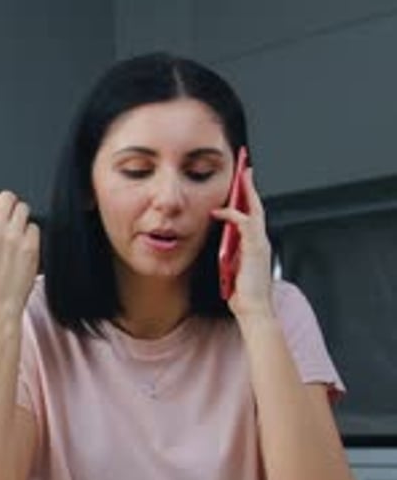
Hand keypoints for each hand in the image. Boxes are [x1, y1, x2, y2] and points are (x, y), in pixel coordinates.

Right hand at [0, 191, 39, 322]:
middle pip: (9, 197)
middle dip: (12, 207)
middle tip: (12, 221)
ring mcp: (14, 236)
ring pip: (24, 209)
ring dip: (23, 219)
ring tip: (18, 235)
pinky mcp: (31, 246)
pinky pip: (35, 227)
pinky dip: (32, 236)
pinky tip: (25, 248)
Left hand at [212, 169, 272, 318]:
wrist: (254, 309)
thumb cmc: (243, 295)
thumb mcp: (233, 270)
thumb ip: (231, 256)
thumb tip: (223, 247)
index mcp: (257, 247)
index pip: (254, 217)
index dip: (249, 200)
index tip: (243, 186)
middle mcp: (262, 242)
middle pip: (258, 207)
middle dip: (251, 187)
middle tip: (246, 170)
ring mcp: (260, 243)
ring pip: (254, 210)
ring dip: (246, 192)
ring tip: (240, 177)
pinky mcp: (255, 247)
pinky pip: (244, 223)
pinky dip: (231, 214)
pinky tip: (218, 212)